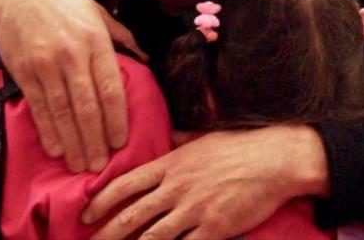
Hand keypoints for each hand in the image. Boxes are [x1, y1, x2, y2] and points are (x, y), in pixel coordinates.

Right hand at [0, 0, 144, 171]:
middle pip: (86, 106)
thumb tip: (146, 59)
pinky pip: (38, 107)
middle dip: (95, 139)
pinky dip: (47, 131)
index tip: (120, 142)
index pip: (110, 87)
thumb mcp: (99, 11)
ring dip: (72, 142)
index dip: (116, 118)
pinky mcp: (24, 72)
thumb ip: (123, 37)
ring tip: (80, 165)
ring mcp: (45, 65)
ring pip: (62, 111)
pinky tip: (56, 149)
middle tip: (100, 166)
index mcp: (95, 41)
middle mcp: (71, 55)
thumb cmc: (65, 2)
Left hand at [82, 125, 329, 239]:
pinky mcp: (215, 228)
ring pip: (152, 237)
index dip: (102, 200)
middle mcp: (177, 187)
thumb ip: (181, 140)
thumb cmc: (242, 146)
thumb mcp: (204, 137)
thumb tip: (169, 134)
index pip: (126, 183)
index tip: (86, 213)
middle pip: (131, 215)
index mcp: (172, 164)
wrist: (277, 159)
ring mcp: (195, 209)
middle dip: (106, 233)